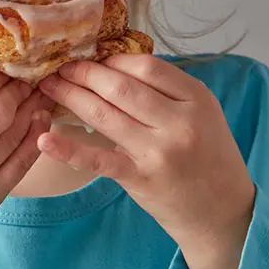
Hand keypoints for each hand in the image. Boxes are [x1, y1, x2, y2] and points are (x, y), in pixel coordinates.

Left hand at [37, 54, 255, 268]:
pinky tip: (45, 139)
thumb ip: (166, 90)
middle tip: (59, 66)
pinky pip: (99, 160)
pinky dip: (69, 150)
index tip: (90, 56)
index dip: (112, 59)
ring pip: (105, 115)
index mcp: (196, 99)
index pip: (146, 67)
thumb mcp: (201, 113)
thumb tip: (113, 64)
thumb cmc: (207, 155)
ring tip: (48, 86)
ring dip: (70, 96)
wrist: (223, 212)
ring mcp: (159, 152)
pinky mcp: (141, 179)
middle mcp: (180, 123)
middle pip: (120, 87)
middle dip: (83, 73)